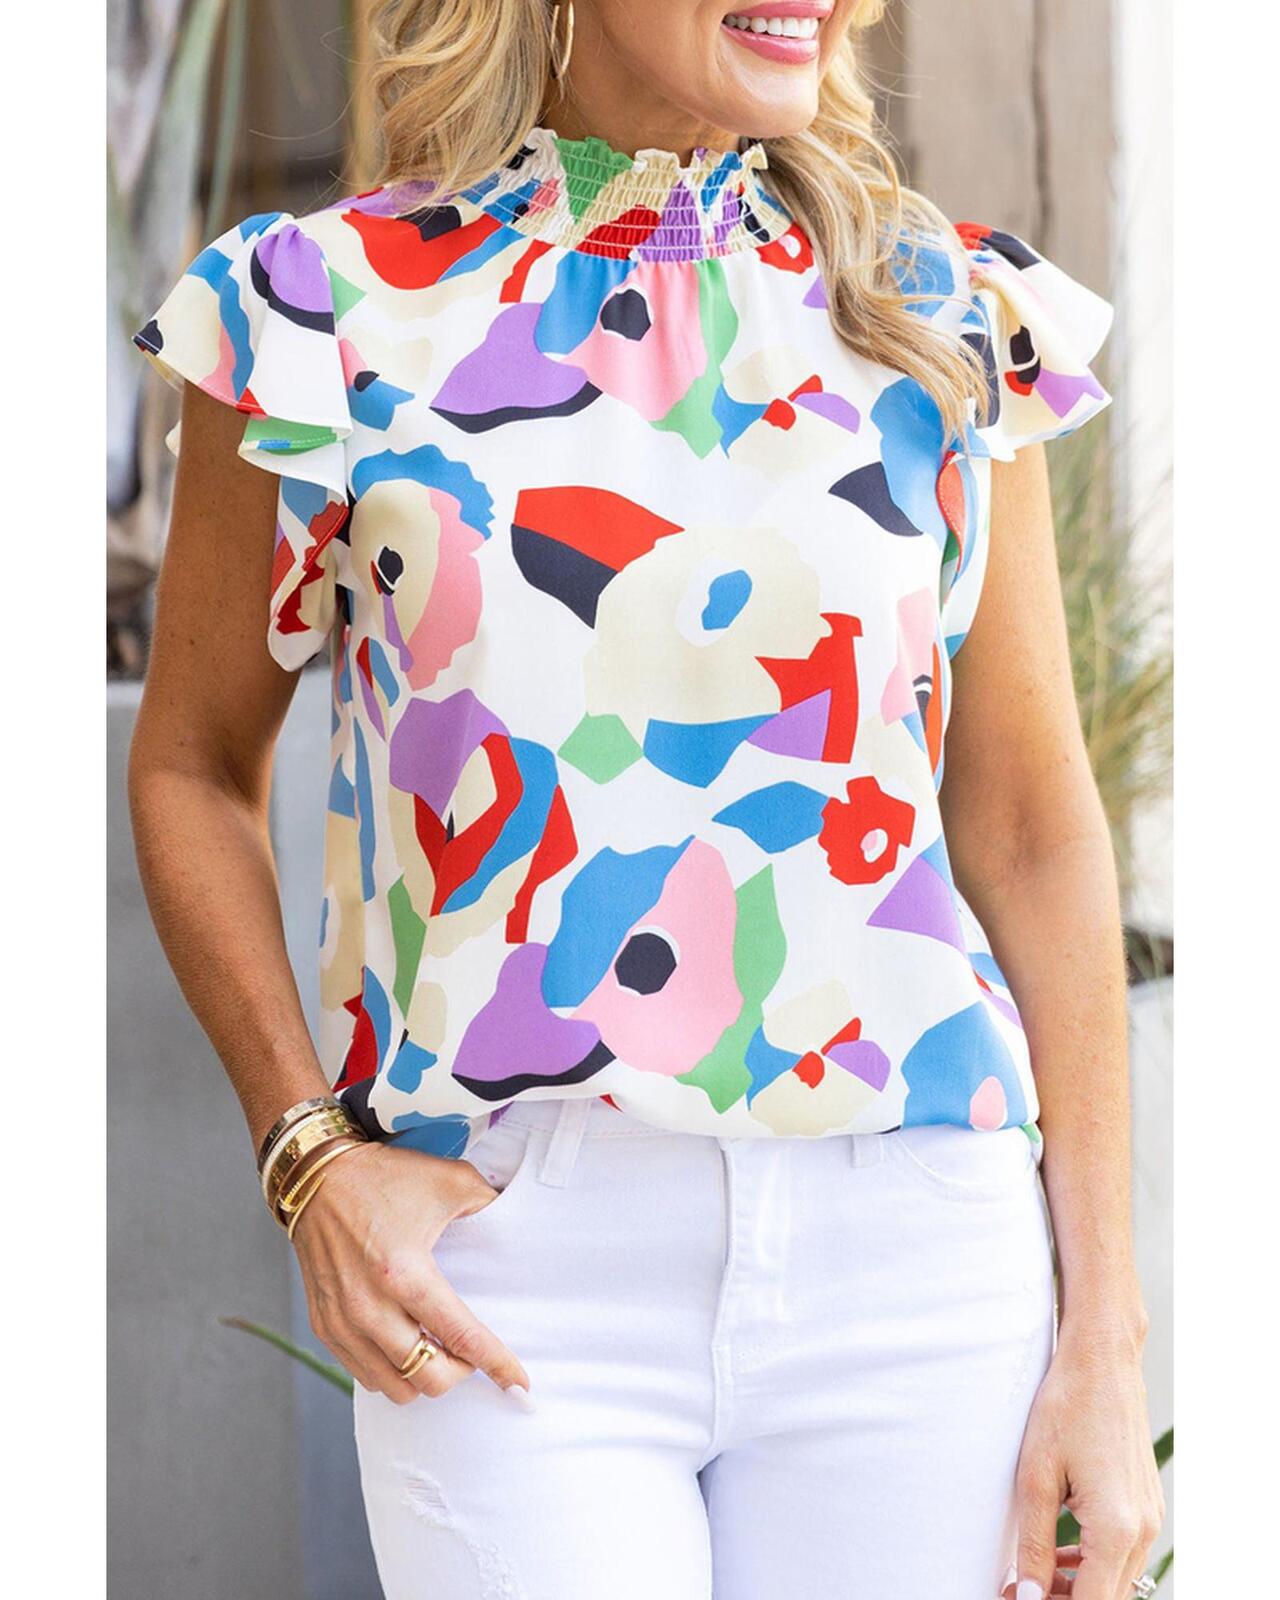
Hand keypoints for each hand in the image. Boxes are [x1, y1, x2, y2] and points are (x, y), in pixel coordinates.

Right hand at [288, 1140, 531, 1405]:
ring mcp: (343, 1321)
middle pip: (429, 1377)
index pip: (460, 1336)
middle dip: (460, 1372)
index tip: (520, 1385)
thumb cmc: (385, 1178)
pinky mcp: (324, 1326)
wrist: (317, 1177)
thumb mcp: (449, 1181)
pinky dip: (392, 1371)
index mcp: (405, 1273)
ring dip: (424, 1376)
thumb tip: (517, 1220)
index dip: (496, 1364)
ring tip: (437, 1348)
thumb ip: (489, 1203)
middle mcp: (370, 1306)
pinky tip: (405, 1345)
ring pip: (396, 1388)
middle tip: (469, 1350)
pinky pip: (365, 1375)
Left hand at [1004, 1318, 1164, 1598]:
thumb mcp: (1036, 1476)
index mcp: (1116, 1528)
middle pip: (1108, 1598)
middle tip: (1019, 1589)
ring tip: (1032, 1576)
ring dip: (1078, 1587)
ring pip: (1117, 1580)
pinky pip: (1124, 1553)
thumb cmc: (1066, 1407)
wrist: (1103, 1361)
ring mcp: (1151, 1517)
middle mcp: (1143, 1530)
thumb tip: (1027, 1596)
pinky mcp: (1147, 1505)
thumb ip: (1035, 1543)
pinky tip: (1060, 1554)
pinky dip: (1093, 1564)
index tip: (1014, 1598)